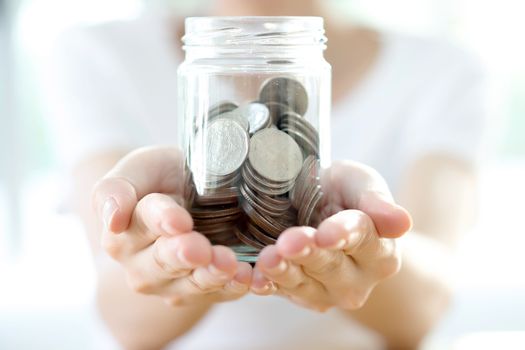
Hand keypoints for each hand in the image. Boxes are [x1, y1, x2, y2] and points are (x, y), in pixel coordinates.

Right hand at [92, 146, 251, 305]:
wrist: (188, 195)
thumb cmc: (162, 178)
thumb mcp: (139, 169)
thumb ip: (116, 188)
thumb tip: (113, 219)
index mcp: (123, 233)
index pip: (142, 223)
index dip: (162, 221)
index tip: (179, 221)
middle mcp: (142, 266)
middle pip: (164, 261)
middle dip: (183, 255)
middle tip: (201, 248)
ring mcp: (171, 285)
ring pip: (191, 285)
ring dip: (211, 275)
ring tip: (228, 264)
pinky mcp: (202, 294)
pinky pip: (218, 295)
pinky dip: (233, 287)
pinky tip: (247, 277)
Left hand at [251, 160, 411, 310]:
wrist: (316, 205)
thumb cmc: (342, 192)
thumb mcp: (360, 183)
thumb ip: (377, 200)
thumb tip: (402, 222)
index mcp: (381, 251)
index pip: (364, 241)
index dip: (344, 235)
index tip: (327, 233)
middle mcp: (358, 279)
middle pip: (332, 266)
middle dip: (309, 253)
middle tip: (290, 242)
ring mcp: (327, 292)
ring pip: (304, 284)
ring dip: (285, 272)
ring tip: (268, 258)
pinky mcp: (298, 295)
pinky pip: (281, 292)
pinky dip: (265, 285)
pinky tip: (253, 279)